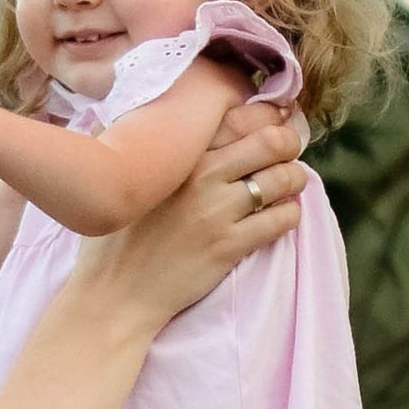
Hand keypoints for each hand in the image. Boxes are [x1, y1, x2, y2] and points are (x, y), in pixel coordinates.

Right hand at [77, 97, 306, 330]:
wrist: (114, 293)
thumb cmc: (117, 236)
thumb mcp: (125, 176)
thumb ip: (149, 144)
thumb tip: (170, 120)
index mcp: (178, 152)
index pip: (241, 116)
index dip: (268, 116)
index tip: (273, 125)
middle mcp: (200, 174)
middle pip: (272, 140)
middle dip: (289, 145)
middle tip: (286, 157)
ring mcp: (216, 210)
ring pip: (283, 178)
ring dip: (294, 181)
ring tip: (287, 189)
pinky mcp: (228, 245)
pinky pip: (282, 220)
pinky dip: (289, 216)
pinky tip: (279, 219)